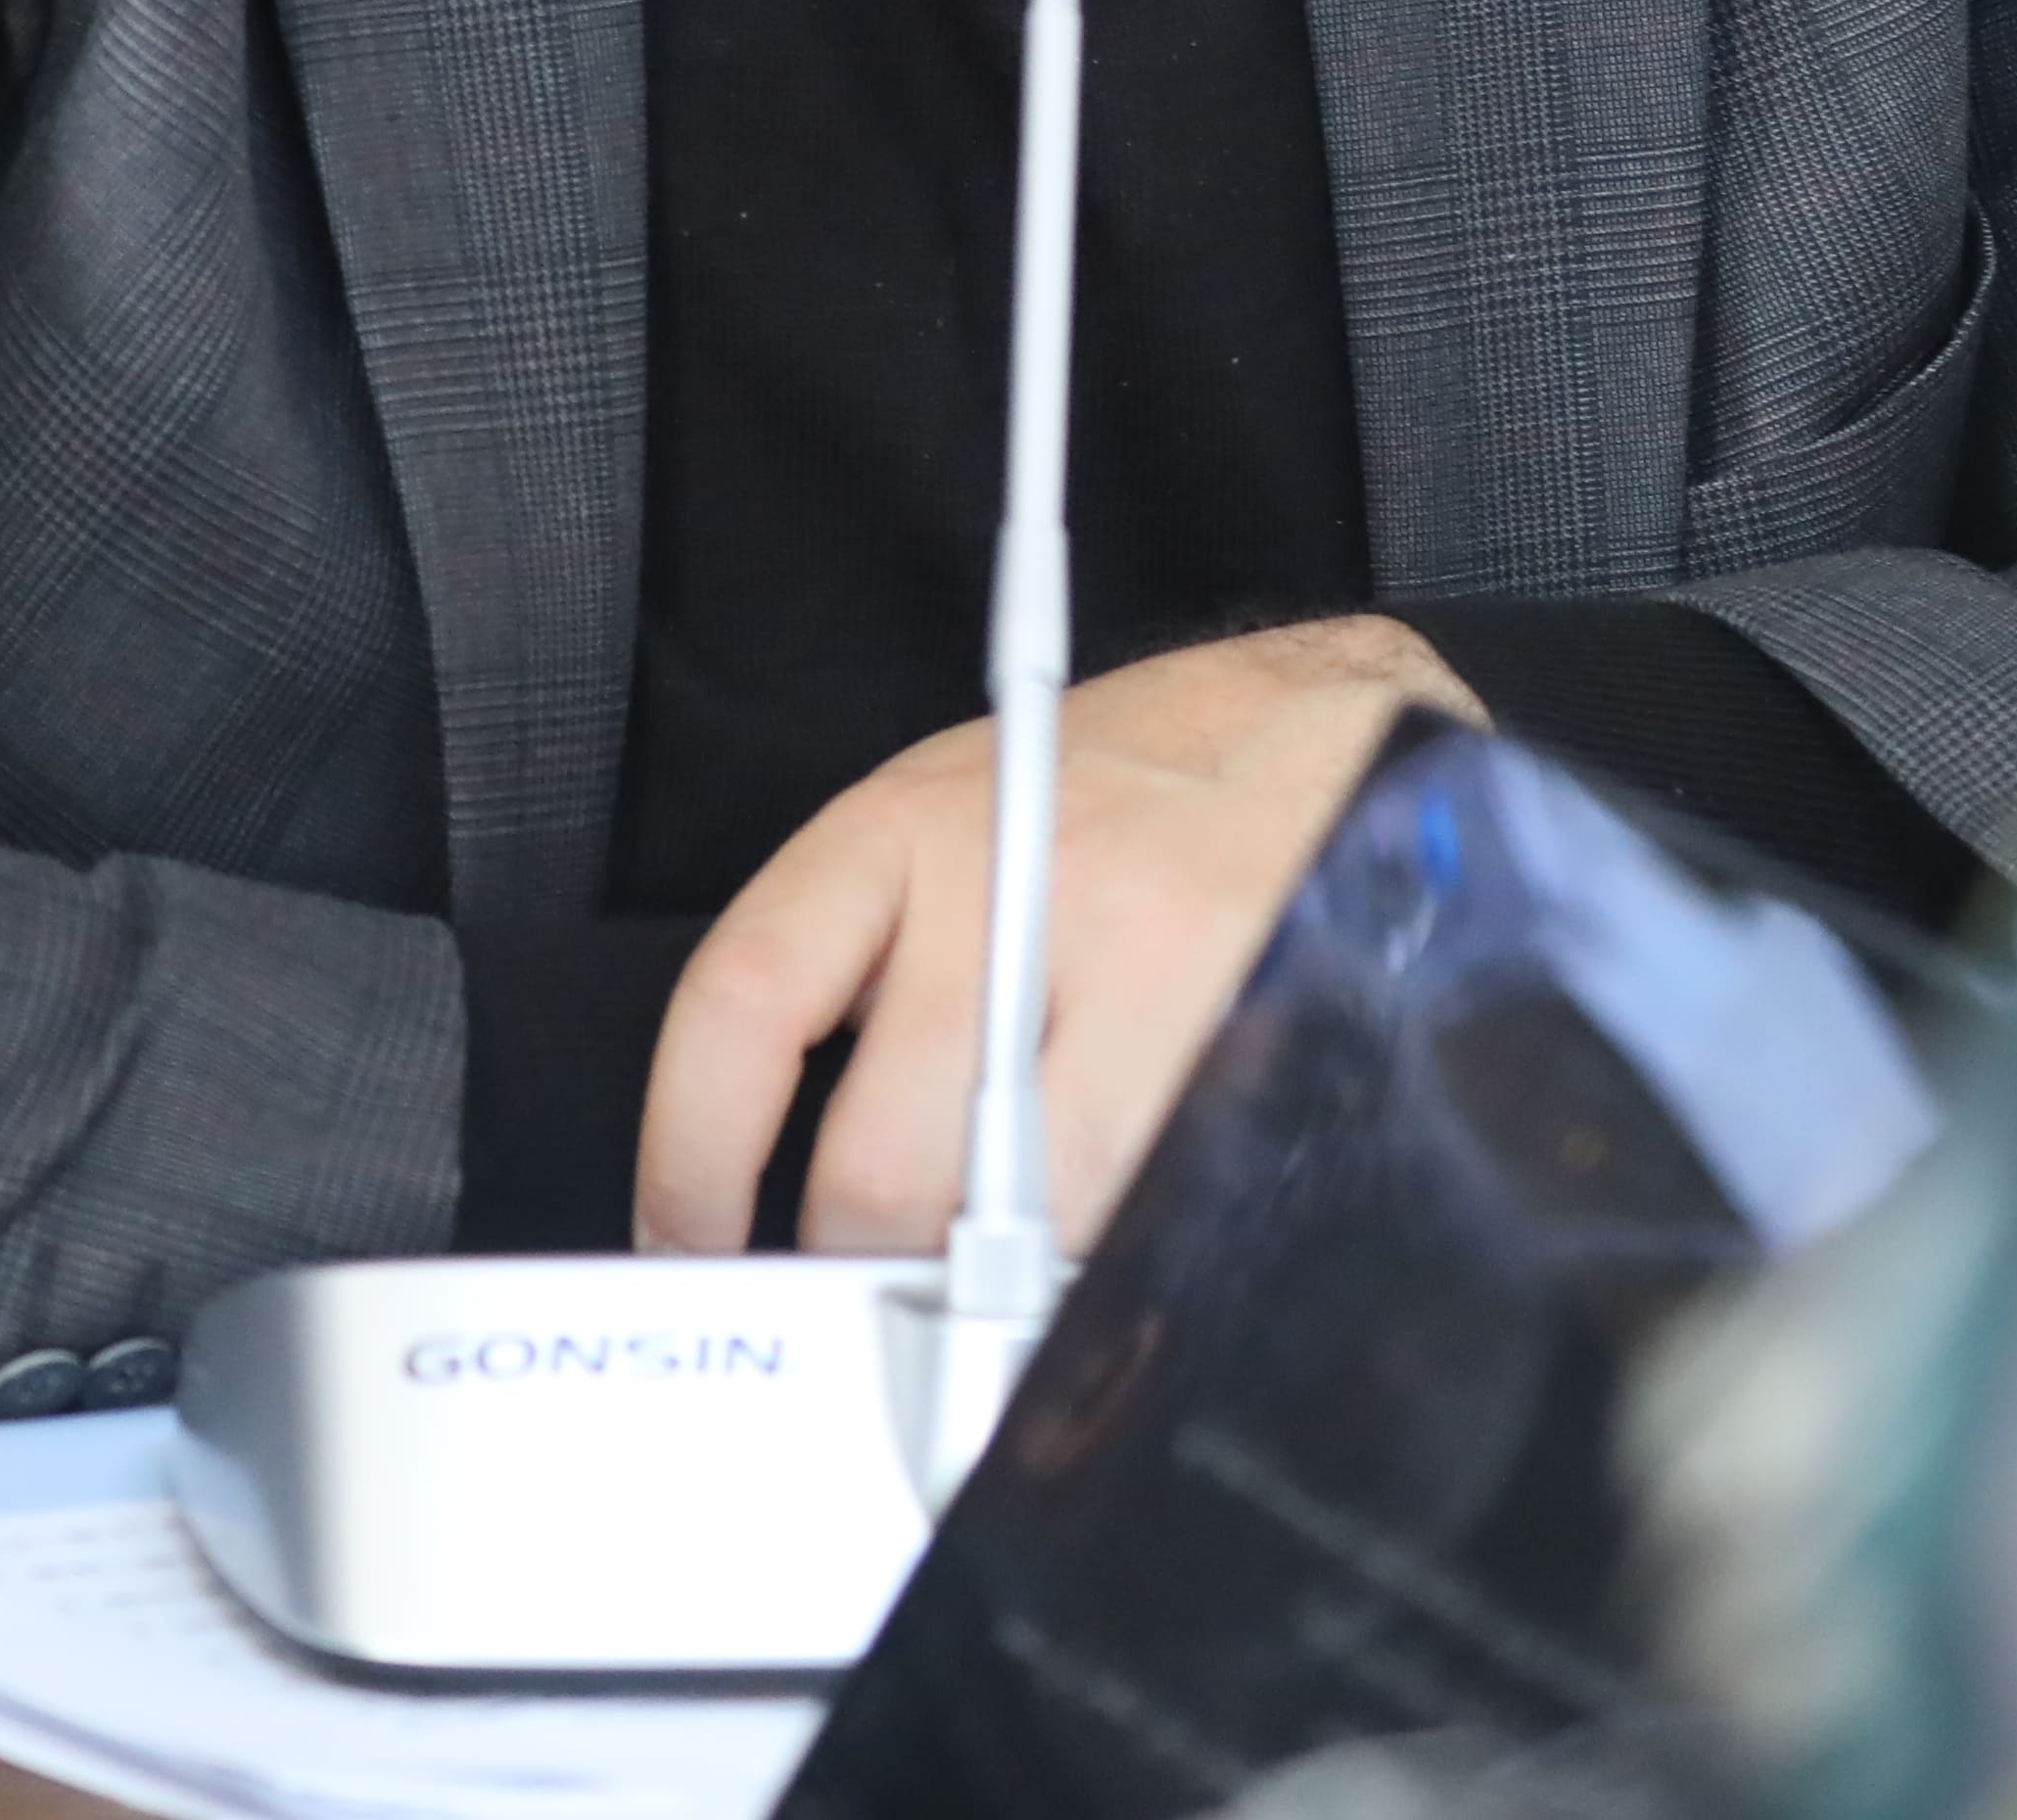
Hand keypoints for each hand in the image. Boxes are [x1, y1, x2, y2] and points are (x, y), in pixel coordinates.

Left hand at [633, 615, 1476, 1256]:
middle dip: (870, 1263)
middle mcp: (1019, 884)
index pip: (744, 1003)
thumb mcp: (952, 830)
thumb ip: (867, 983)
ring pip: (1022, 1216)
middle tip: (878, 1289)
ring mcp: (1149, 961)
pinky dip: (1117, 1256)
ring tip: (1009, 1267)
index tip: (691, 1240)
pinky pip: (1153, 1209)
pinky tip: (1114, 1235)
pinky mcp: (1257, 1029)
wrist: (1324, 727)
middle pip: (883, 1162)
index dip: (692, 1157)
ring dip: (1002, 1281)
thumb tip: (793, 1201)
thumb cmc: (1119, 795)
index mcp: (906, 826)